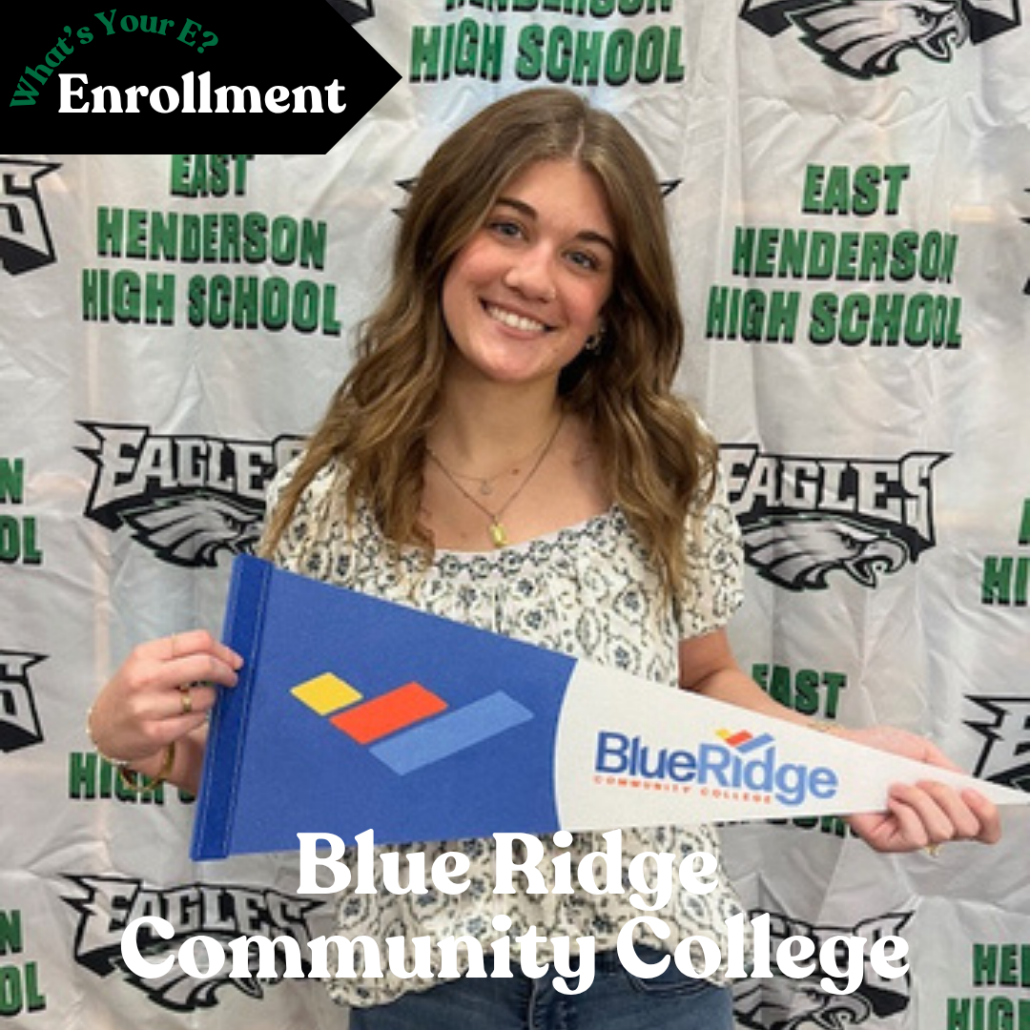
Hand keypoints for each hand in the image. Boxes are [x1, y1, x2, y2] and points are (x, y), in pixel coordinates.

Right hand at [89, 630, 242, 765]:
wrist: (104, 730)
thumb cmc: (134, 692)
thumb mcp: (147, 664)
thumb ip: (180, 655)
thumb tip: (226, 657)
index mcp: (145, 654)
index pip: (198, 641)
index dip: (224, 650)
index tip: (235, 661)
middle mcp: (145, 678)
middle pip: (205, 664)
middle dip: (226, 672)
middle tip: (232, 678)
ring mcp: (148, 707)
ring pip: (204, 696)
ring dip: (210, 699)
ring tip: (196, 701)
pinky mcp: (154, 732)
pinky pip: (196, 719)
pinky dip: (198, 717)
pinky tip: (186, 717)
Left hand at [838, 725, 1001, 851]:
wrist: (841, 749)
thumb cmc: (873, 749)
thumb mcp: (922, 752)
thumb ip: (951, 772)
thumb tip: (971, 789)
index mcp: (940, 805)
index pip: (982, 828)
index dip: (988, 815)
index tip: (973, 792)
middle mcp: (927, 823)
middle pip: (967, 830)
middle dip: (949, 797)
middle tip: (923, 782)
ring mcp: (906, 835)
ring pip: (942, 831)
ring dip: (922, 800)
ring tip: (899, 786)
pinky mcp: (885, 842)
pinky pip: (915, 835)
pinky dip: (905, 809)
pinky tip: (890, 797)